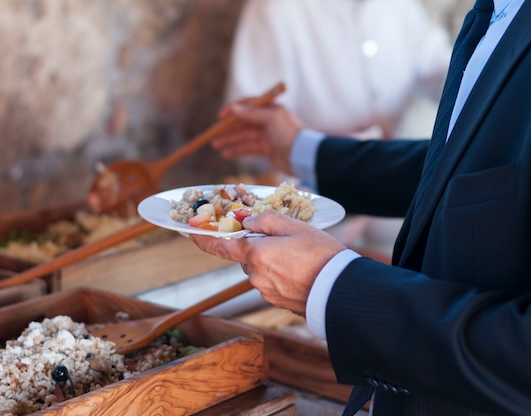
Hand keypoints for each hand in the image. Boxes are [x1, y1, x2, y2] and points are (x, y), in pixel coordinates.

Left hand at [189, 210, 344, 315]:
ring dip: (271, 261)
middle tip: (284, 240)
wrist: (340, 291)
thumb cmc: (321, 255)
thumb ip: (268, 221)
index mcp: (255, 254)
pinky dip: (280, 274)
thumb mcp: (296, 227)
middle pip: (247, 256)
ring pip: (260, 269)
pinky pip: (271, 282)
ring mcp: (265, 291)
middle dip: (258, 247)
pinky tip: (301, 271)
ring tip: (299, 257)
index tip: (190, 233)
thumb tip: (249, 222)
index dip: (203, 240)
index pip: (220, 247)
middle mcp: (255, 275)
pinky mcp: (277, 302)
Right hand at [213, 102, 302, 174]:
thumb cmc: (290, 134)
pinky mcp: (267, 150)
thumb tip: (234, 108)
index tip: (220, 117)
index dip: (233, 110)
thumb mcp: (271, 119)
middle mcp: (268, 121)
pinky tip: (226, 154)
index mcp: (270, 109)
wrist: (303, 156)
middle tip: (213, 135)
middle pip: (243, 123)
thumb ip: (251, 114)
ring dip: (229, 141)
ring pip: (244, 137)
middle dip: (228, 129)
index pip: (248, 106)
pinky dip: (237, 150)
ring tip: (215, 146)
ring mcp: (267, 136)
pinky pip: (248, 148)